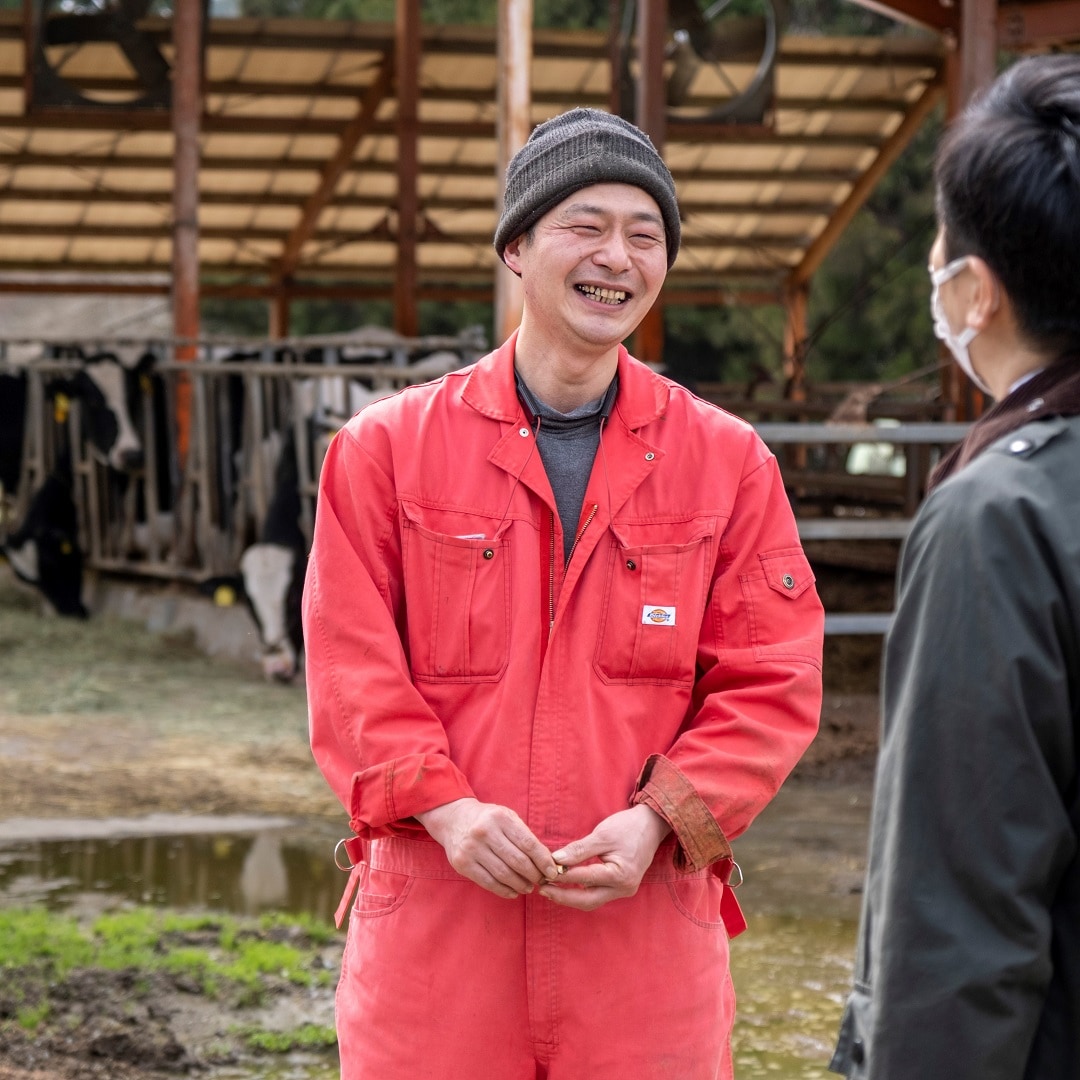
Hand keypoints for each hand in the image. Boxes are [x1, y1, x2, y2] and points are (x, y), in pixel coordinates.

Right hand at [417, 798, 560, 899]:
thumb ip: (525, 836)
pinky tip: (513, 892)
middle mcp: (485, 832)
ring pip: (503, 874)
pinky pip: (488, 882)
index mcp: (500, 817)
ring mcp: (471, 848)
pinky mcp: (462, 863)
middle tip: (541, 881)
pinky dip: (504, 890)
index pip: (528, 843)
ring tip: (528, 887)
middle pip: (517, 861)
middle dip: (534, 875)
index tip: (552, 872)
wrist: (454, 819)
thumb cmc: (488, 819)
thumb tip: (546, 862)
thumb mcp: (507, 817)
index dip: (543, 861)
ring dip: (520, 885)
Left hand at [538, 805, 671, 910]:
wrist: (651, 825)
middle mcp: (624, 888)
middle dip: (563, 897)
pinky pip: (597, 895)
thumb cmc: (628, 827)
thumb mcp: (602, 834)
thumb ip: (579, 849)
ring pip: (592, 901)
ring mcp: (624, 891)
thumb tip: (556, 859)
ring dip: (570, 897)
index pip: (584, 877)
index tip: (543, 872)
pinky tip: (566, 887)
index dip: (562, 876)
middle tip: (541, 888)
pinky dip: (580, 892)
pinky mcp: (621, 888)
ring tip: (549, 889)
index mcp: (620, 875)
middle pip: (587, 900)